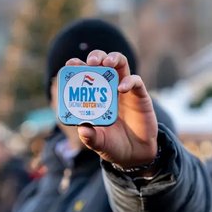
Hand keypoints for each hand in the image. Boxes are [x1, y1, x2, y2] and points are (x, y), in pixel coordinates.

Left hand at [66, 50, 157, 167]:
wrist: (135, 154)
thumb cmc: (113, 145)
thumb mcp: (99, 143)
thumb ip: (91, 137)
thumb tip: (82, 129)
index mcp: (94, 96)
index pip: (84, 75)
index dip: (78, 66)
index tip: (70, 64)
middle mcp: (109, 88)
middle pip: (103, 63)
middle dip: (96, 57)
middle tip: (91, 62)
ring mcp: (126, 90)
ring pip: (121, 64)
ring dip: (114, 59)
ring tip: (107, 63)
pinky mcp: (140, 96)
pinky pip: (136, 81)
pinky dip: (129, 81)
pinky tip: (122, 88)